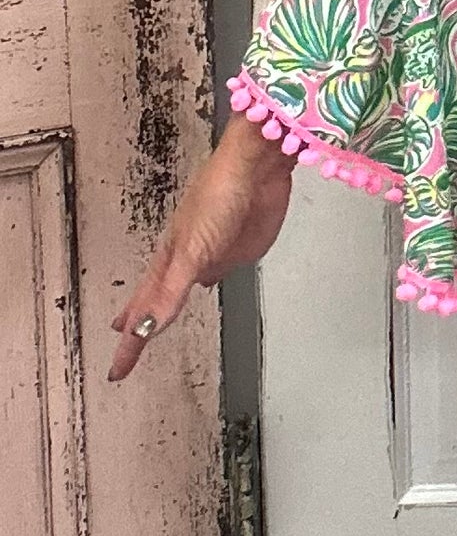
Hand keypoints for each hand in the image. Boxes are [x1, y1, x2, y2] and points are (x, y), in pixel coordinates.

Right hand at [108, 113, 295, 381]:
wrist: (258, 166)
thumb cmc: (219, 192)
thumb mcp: (191, 250)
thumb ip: (172, 291)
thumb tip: (149, 328)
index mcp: (170, 261)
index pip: (144, 312)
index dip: (132, 342)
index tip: (118, 369)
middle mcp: (188, 259)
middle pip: (158, 299)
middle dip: (140, 324)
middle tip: (125, 342)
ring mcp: (213, 253)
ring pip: (184, 286)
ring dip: (168, 302)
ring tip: (156, 316)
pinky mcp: (240, 246)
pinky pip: (218, 271)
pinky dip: (207, 281)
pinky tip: (207, 281)